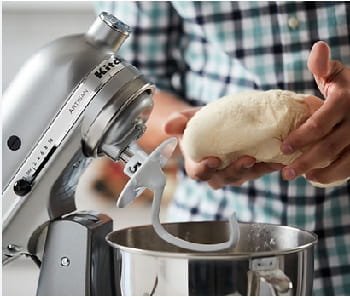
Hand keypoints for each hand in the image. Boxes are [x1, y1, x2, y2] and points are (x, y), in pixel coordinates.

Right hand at [164, 108, 282, 188]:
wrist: (215, 125)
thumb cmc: (199, 124)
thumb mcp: (187, 120)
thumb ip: (178, 121)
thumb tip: (168, 125)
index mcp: (198, 165)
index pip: (199, 173)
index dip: (205, 169)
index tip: (213, 159)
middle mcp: (216, 173)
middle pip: (225, 177)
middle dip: (236, 170)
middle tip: (247, 158)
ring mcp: (234, 172)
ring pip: (245, 176)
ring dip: (257, 170)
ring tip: (270, 159)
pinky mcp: (250, 167)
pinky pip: (260, 170)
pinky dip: (270, 164)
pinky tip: (280, 158)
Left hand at [281, 41, 349, 183]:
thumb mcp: (338, 74)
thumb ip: (323, 66)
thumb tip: (317, 47)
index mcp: (345, 101)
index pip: (319, 124)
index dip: (299, 138)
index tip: (282, 147)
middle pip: (328, 147)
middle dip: (305, 161)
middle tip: (285, 173)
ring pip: (344, 162)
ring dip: (321, 173)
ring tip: (300, 178)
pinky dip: (335, 175)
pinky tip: (317, 177)